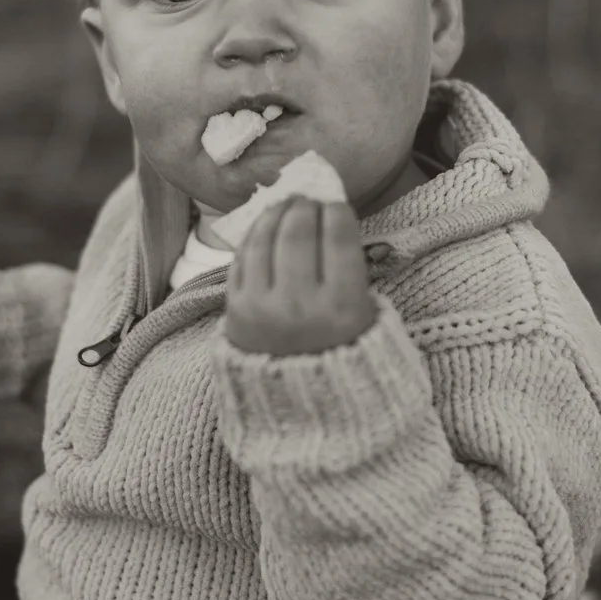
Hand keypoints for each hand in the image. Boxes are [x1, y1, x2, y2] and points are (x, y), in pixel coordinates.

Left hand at [224, 197, 376, 356]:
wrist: (302, 401)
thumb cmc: (342, 349)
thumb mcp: (366, 315)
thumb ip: (352, 268)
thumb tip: (332, 211)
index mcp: (342, 307)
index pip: (338, 237)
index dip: (336, 210)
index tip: (335, 203)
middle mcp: (300, 305)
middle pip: (299, 231)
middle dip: (304, 205)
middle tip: (308, 198)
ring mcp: (262, 307)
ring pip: (266, 238)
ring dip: (276, 212)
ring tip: (285, 204)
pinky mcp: (235, 309)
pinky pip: (242, 256)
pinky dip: (255, 234)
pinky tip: (266, 225)